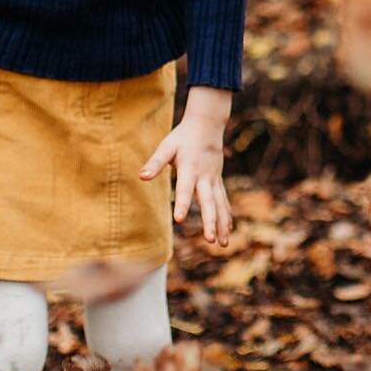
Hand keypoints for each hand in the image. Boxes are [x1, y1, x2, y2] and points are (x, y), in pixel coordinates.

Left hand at [140, 85, 233, 245]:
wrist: (207, 125)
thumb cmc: (183, 138)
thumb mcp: (167, 147)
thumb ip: (155, 162)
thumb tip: (142, 177)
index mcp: (190, 169)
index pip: (186, 189)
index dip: (182, 204)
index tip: (180, 220)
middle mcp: (205, 177)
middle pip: (209, 202)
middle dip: (210, 222)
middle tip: (210, 240)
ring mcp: (214, 180)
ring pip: (220, 205)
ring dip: (222, 224)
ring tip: (223, 245)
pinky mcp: (217, 182)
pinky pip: (224, 202)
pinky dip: (227, 216)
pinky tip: (228, 231)